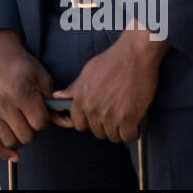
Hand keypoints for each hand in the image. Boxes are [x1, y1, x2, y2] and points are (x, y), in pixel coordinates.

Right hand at [0, 29, 54, 162]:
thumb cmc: (21, 66)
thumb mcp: (44, 79)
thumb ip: (55, 103)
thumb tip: (68, 123)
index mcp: (20, 93)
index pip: (40, 123)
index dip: (45, 119)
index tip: (42, 110)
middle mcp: (3, 104)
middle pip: (26, 136)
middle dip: (33, 129)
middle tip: (32, 117)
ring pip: (11, 142)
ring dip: (20, 138)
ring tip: (22, 124)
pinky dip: (1, 151)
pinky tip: (13, 154)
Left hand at [49, 20, 167, 141]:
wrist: (134, 55)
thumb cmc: (112, 61)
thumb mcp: (87, 72)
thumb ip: (74, 88)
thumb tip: (58, 96)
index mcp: (80, 98)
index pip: (79, 124)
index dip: (89, 121)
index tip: (98, 117)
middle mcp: (92, 108)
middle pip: (96, 132)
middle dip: (105, 126)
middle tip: (114, 114)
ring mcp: (110, 115)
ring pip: (112, 136)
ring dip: (119, 130)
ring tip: (125, 117)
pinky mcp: (128, 118)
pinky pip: (127, 137)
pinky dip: (132, 132)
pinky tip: (134, 122)